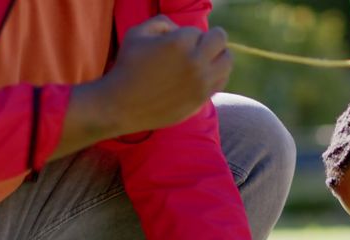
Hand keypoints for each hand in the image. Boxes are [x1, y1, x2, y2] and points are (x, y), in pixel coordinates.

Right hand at [98, 15, 231, 135]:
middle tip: (198, 47)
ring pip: (227, 61)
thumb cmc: (127, 67)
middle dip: (209, 40)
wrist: (122, 106)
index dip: (185, 36)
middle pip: (220, 40)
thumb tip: (180, 29)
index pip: (197, 30)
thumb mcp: (138, 33)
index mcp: (179, 42)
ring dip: (217, 57)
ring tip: (203, 61)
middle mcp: (195, 62)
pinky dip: (215, 76)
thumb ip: (162, 23)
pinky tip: (201, 77)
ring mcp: (201, 83)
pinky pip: (221, 82)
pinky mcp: (201, 100)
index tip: (173, 45)